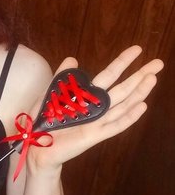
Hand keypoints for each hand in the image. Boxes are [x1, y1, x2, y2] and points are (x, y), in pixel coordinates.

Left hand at [27, 46, 163, 171]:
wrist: (37, 144)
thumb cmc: (44, 120)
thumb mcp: (50, 93)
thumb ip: (63, 78)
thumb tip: (73, 58)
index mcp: (87, 95)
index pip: (109, 75)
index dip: (122, 62)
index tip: (137, 49)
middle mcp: (96, 107)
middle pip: (122, 89)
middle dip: (140, 75)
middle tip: (158, 63)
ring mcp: (98, 121)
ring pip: (123, 105)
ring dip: (139, 92)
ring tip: (153, 78)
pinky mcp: (95, 135)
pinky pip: (115, 126)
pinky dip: (129, 117)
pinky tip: (142, 106)